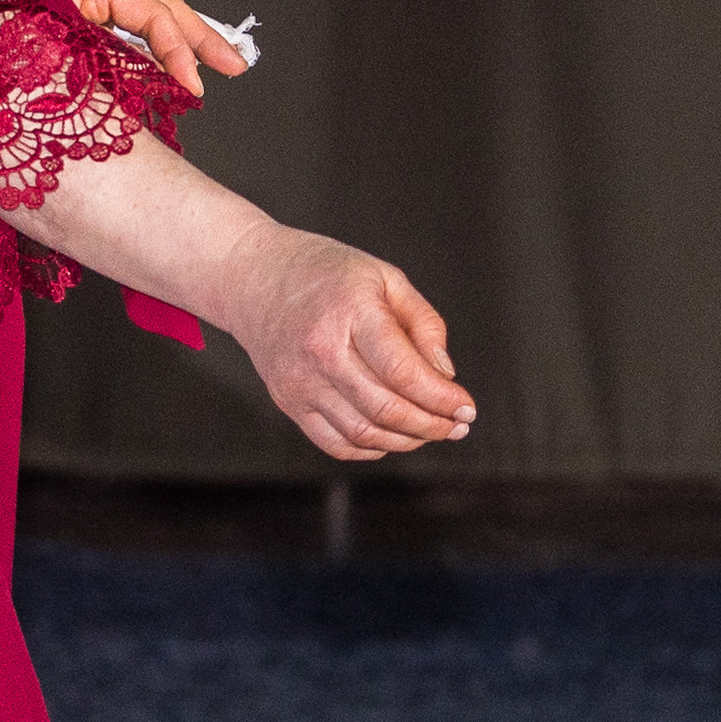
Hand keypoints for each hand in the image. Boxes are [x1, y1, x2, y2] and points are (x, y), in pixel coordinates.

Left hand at [47, 0, 249, 101]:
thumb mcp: (53, 49)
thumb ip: (103, 63)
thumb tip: (151, 81)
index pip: (152, 11)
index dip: (178, 48)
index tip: (192, 84)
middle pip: (159, 11)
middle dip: (200, 38)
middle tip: (233, 65)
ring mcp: (77, 20)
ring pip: (142, 31)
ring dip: (176, 52)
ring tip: (206, 74)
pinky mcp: (68, 45)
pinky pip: (117, 49)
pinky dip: (145, 65)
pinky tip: (163, 83)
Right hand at [218, 226, 475, 460]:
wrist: (253, 279)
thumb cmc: (325, 273)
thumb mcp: (384, 277)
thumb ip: (422, 323)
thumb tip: (445, 374)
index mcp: (349, 313)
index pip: (403, 371)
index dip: (442, 398)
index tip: (467, 407)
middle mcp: (320, 352)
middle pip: (386, 408)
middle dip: (432, 424)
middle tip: (458, 425)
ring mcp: (300, 382)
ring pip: (363, 432)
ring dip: (406, 440)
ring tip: (431, 431)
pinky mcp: (288, 402)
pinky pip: (335, 443)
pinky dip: (371, 448)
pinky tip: (393, 437)